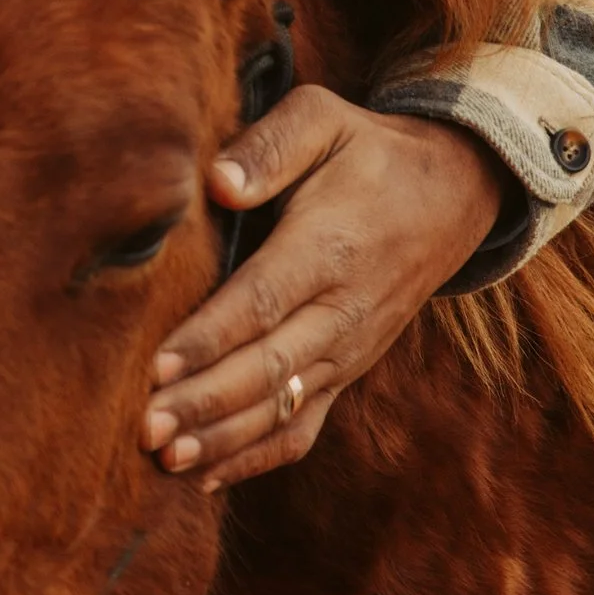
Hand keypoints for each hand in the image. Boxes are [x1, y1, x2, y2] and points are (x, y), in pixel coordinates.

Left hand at [143, 91, 501, 489]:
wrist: (451, 194)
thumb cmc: (367, 152)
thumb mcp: (323, 119)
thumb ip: (270, 146)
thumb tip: (218, 183)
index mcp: (329, 248)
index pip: (262, 301)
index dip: (210, 337)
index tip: (156, 365)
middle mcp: (343, 310)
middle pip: (267, 368)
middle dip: (203, 402)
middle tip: (142, 427)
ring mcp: (348, 350)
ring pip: (283, 407)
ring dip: (222, 439)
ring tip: (163, 459)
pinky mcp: (347, 372)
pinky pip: (304, 426)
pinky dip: (255, 457)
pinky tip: (203, 475)